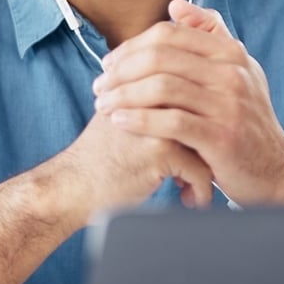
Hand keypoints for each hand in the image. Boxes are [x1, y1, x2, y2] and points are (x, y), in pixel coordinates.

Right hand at [62, 109, 214, 219]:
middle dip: (210, 142)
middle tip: (210, 162)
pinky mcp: (161, 150)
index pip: (195, 94)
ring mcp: (159, 121)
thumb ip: (150, 102)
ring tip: (198, 184)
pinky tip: (190, 200)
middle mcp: (155, 96)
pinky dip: (201, 190)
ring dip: (209, 167)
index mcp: (146, 83)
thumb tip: (191, 103)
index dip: (205, 121)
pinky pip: (200, 170)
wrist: (73, 185)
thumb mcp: (122, 114)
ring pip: (208, 141)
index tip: (204, 144)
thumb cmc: (100, 154)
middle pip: (205, 115)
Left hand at [93, 0, 283, 204]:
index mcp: (230, 52)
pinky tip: (119, 121)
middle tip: (100, 86)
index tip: (109, 63)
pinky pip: (170, 121)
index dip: (132, 46)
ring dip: (124, 95)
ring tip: (103, 105)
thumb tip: (175, 6)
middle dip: (122, 70)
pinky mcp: (222, 137)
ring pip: (162, 88)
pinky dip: (139, 119)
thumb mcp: (237, 69)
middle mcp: (233, 72)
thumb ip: (209, 34)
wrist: (275, 168)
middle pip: (161, 57)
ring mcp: (229, 104)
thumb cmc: (245, 117)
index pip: (169, 34)